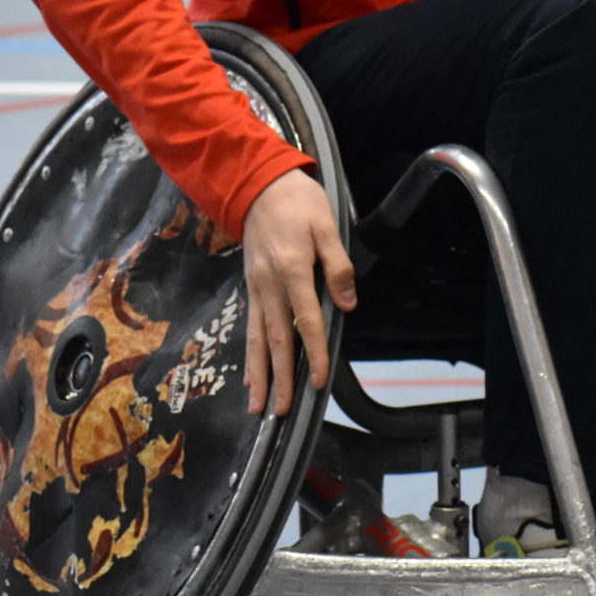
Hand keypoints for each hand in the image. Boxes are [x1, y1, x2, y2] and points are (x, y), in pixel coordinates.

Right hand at [240, 170, 355, 417]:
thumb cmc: (297, 202)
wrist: (258, 184)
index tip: (317, 380)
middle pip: (276, 338)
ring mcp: (256, 288)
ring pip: (257, 339)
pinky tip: (250, 377)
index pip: (306, 320)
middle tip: (281, 411)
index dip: (313, 352)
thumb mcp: (326, 224)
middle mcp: (270, 285)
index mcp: (292, 269)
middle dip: (279, 377)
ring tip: (257, 407)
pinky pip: (249, 327)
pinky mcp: (251, 287)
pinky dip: (249, 355)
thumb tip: (346, 304)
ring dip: (259, 375)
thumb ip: (337, 265)